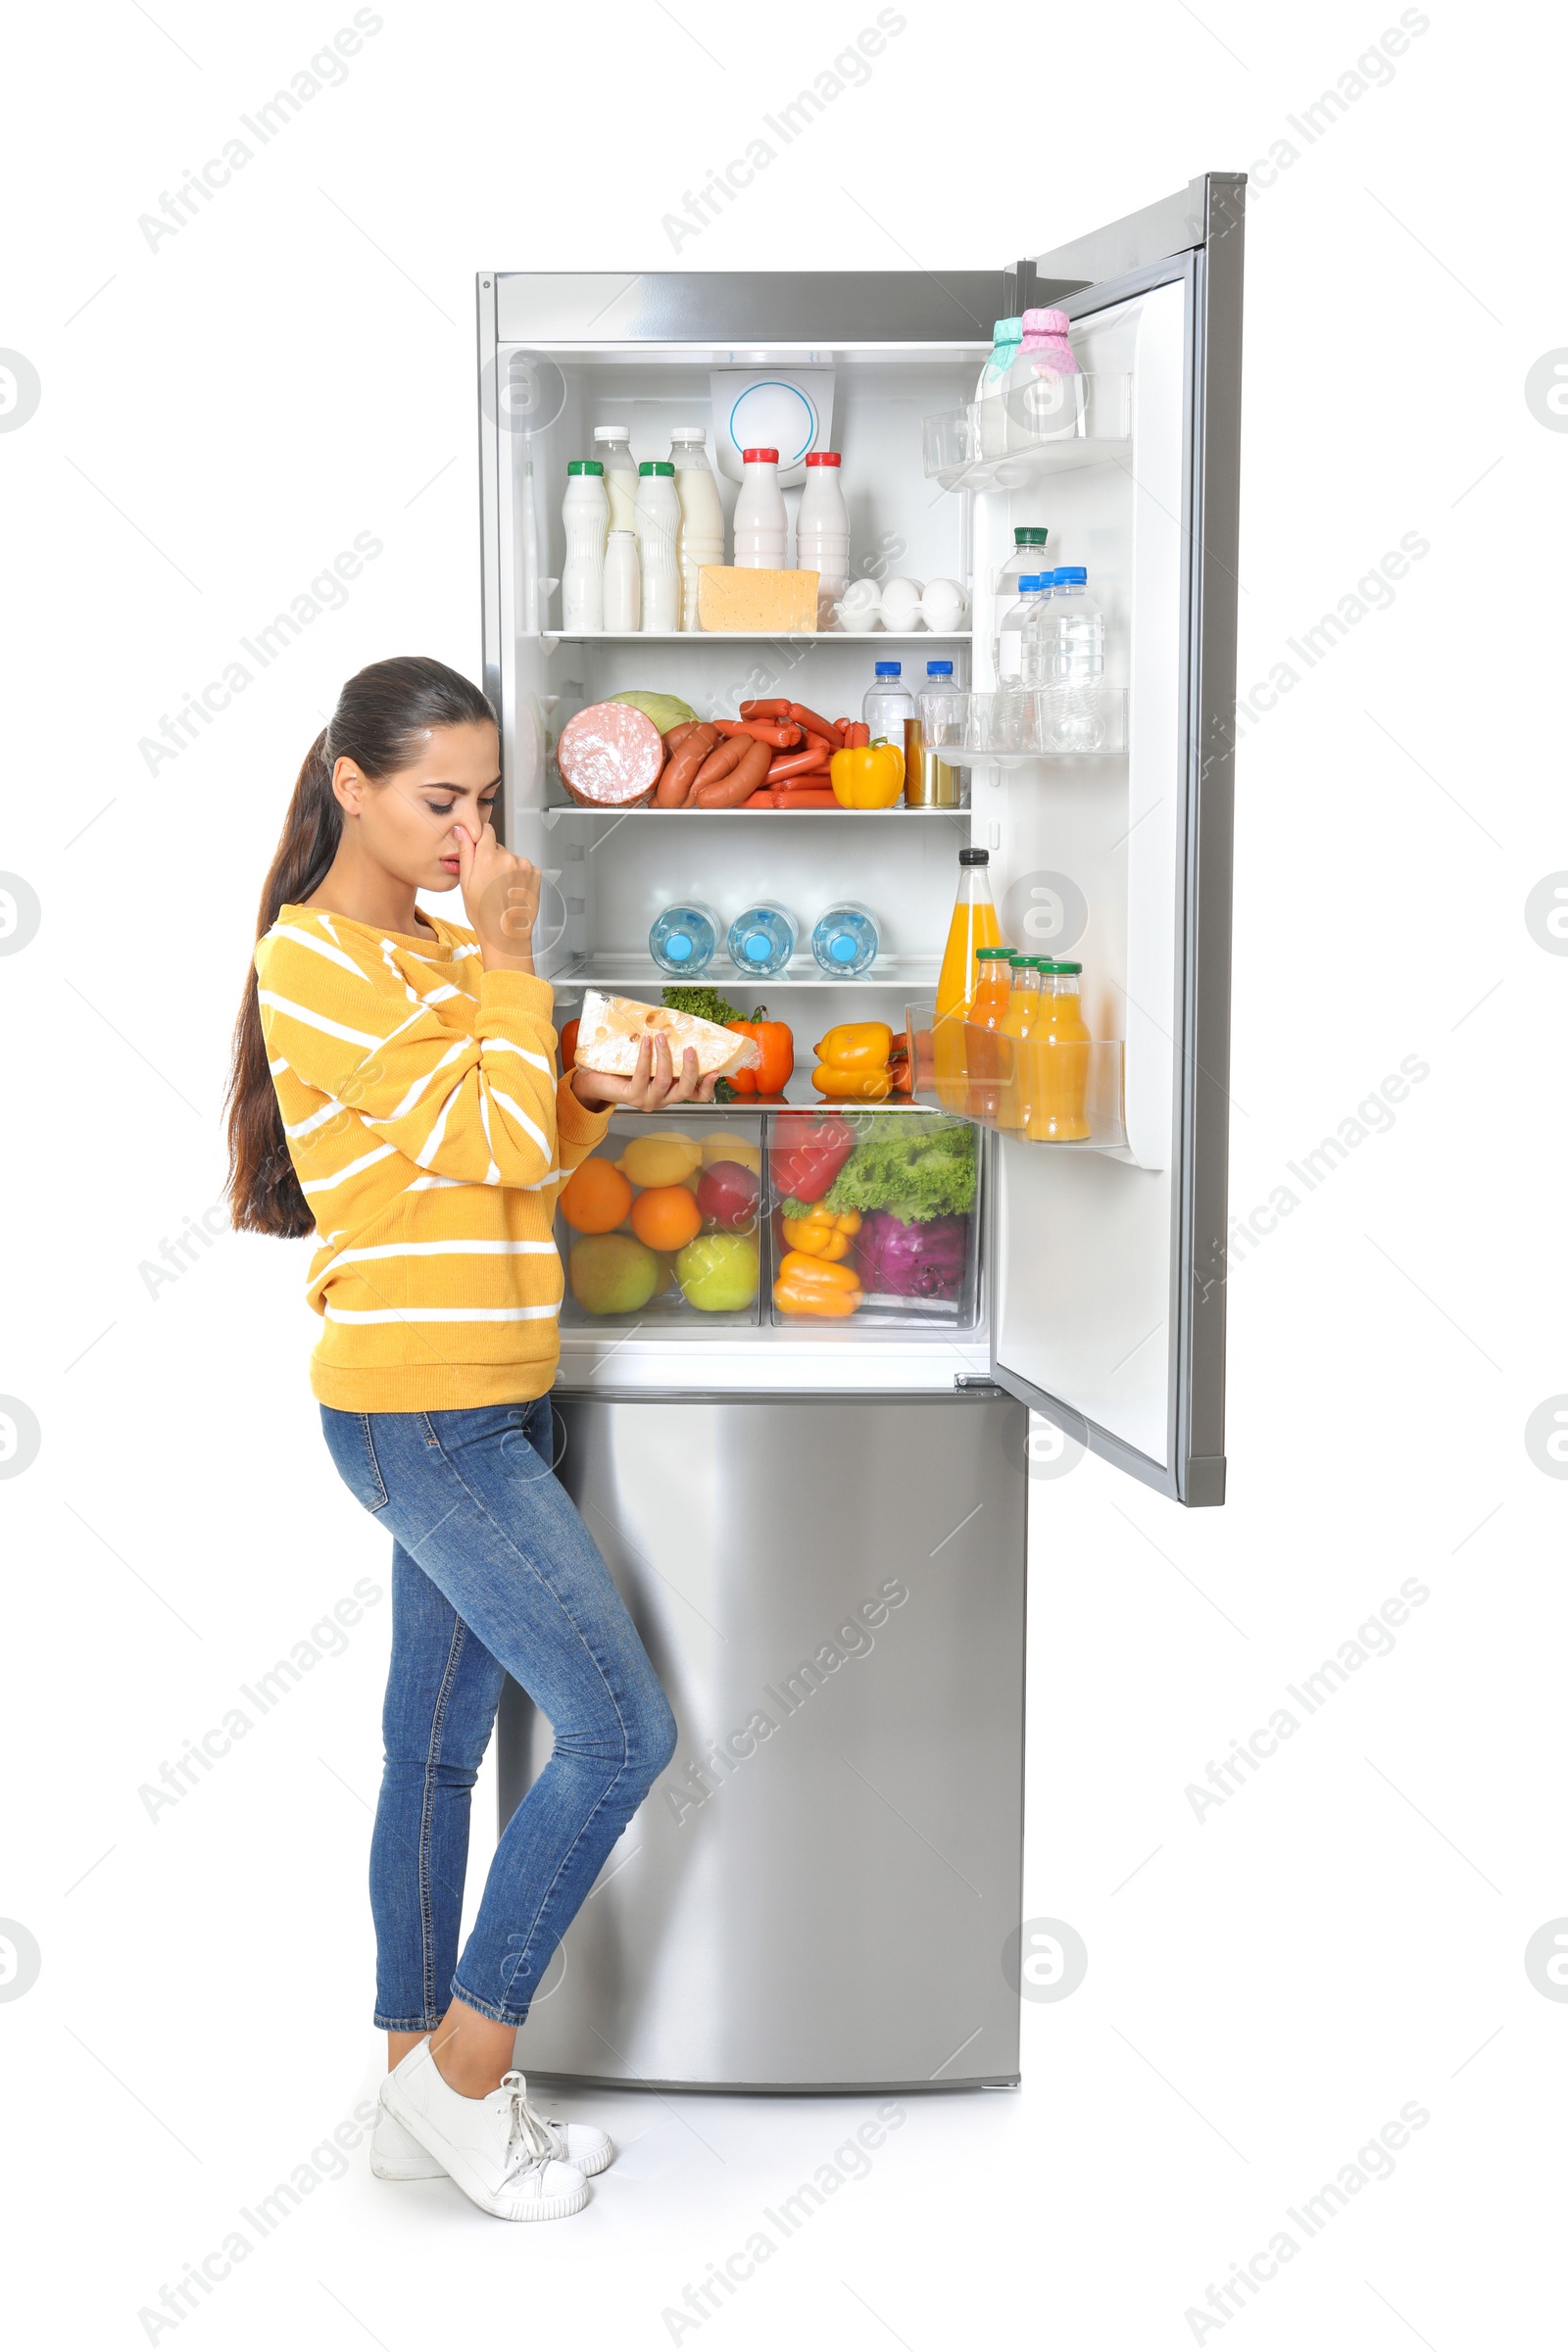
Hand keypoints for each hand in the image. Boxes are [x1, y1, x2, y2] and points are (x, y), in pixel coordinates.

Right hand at [455, 821, 539, 972]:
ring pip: (511, 858)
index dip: (480, 839)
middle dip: (492, 858)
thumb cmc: (483, 912)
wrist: (505, 934)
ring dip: (506, 868)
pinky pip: (523, 867)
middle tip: (488, 881)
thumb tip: (462, 830)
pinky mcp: (535, 873)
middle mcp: (509, 857)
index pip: (486, 830)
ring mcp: (524, 865)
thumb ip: (465, 851)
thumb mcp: (465, 881)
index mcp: (488, 857)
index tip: (478, 852)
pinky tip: (511, 890)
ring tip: (500, 889)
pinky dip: (518, 875)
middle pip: (498, 847)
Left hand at [570, 1035, 716, 1110]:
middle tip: (689, 1049)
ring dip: (666, 1056)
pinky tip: (646, 1042)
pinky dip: (647, 1056)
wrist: (597, 1079)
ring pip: (665, 1080)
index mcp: (671, 1091)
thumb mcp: (652, 1060)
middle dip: (690, 1068)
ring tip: (662, 1037)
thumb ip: (667, 1052)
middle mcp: (663, 1099)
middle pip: (685, 1089)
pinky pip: (644, 1075)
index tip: (715, 1069)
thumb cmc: (624, 1068)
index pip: (697, 1096)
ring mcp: (648, 1100)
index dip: (708, 1085)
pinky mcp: (632, 1096)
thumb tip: (677, 1026)